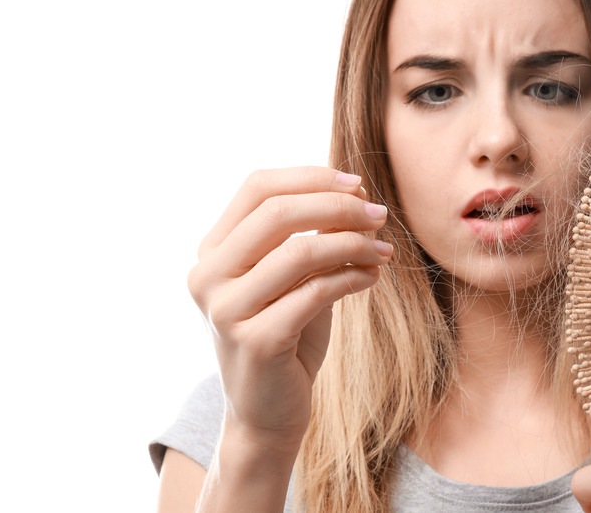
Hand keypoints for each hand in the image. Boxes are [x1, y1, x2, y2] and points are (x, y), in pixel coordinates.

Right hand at [187, 167, 391, 449]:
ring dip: (352, 244)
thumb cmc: (286, 335)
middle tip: (379, 215)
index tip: (357, 185)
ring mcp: (226, 310)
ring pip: (300, 252)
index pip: (256, 188)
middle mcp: (207, 276)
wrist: (267, 413)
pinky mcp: (256, 342)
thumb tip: (354, 192)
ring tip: (383, 250)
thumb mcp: (293, 278)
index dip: (310, 178)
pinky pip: (316, 292)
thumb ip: (310, 236)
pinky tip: (372, 278)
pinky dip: (352, 278)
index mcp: (212, 251)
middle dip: (337, 206)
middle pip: (277, 212)